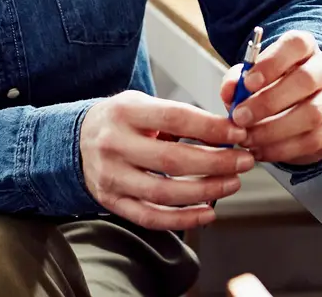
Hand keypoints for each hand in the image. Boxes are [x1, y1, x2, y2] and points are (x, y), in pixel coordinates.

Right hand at [79, 90, 253, 230]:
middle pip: (172, 159)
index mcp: (126, 112)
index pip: (176, 117)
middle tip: (244, 161)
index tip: (239, 133)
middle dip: (216, 163)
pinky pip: (150, 217)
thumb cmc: (121, 120)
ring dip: (205, 191)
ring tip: (231, 184)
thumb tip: (227, 130)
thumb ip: (180, 115)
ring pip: (163, 192)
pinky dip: (182, 219)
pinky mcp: (112, 202)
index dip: (211, 127)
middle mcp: (114, 145)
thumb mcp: (144, 103)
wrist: (77, 140)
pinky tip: (207, 212)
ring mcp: (111, 176)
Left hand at [219, 30, 321, 165]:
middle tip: (240, 117)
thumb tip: (231, 90)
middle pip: (306, 79)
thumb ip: (237, 80)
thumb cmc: (273, 87)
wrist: (299, 110)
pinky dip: (282, 149)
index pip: (297, 44)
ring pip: (311, 113)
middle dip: (269, 101)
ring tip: (248, 138)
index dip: (272, 62)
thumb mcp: (252, 78)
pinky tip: (261, 150)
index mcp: (306, 48)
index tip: (248, 83)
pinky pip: (312, 140)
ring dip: (274, 129)